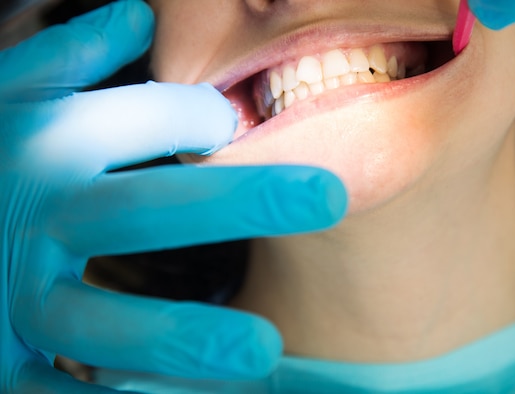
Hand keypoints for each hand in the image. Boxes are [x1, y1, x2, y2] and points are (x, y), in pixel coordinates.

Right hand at [0, 1, 346, 391]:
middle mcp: (34, 218)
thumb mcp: (0, 98)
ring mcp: (16, 299)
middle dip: (241, 199)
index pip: (146, 118)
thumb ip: (63, 59)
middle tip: (329, 196)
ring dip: (185, 338)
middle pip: (148, 207)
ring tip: (265, 354)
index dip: (202, 116)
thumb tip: (133, 12)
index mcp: (42, 144)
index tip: (235, 123)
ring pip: (105, 324)